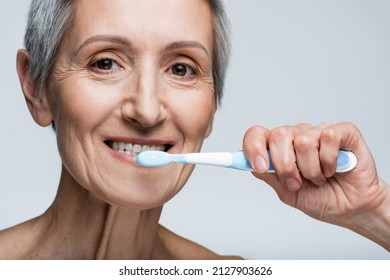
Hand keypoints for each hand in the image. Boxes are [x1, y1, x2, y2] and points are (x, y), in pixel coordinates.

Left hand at [243, 122, 388, 236]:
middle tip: (297, 182)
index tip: (259, 166)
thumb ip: (269, 175)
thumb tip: (251, 163)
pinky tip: (335, 168)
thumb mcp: (287, 192)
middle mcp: (297, 136)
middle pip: (279, 135)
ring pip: (304, 141)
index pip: (257, 134)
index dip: (253, 147)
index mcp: (279, 148)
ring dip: (311, 169)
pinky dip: (330, 161)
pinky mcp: (342, 132)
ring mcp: (318, 132)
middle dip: (285, 165)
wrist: (351, 209)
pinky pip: (328, 137)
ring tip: (320, 177)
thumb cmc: (321, 198)